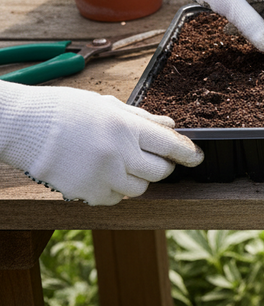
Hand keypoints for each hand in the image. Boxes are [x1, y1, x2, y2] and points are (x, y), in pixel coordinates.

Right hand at [0, 81, 202, 205]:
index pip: (171, 146)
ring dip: (137, 179)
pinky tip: (102, 175)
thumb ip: (142, 118)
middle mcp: (119, 153)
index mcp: (127, 127)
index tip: (197, 158)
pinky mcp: (86, 193)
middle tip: (153, 159)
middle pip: (160, 172)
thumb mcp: (108, 105)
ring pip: (139, 189)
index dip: (189, 154)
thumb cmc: (66, 110)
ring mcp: (103, 176)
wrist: (24, 126)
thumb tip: (170, 126)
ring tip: (122, 165)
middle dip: (162, 166)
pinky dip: (114, 191)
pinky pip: (114, 199)